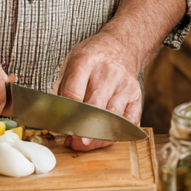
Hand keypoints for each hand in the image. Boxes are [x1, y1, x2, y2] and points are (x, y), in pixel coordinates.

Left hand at [56, 31, 142, 152]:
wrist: (120, 46)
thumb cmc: (91, 58)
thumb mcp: (70, 61)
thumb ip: (62, 87)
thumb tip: (54, 116)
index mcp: (85, 62)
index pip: (73, 93)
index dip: (66, 115)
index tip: (60, 128)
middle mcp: (107, 73)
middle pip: (95, 108)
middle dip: (83, 130)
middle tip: (74, 142)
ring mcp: (124, 84)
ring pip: (113, 119)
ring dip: (99, 136)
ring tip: (86, 143)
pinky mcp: (136, 95)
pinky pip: (129, 122)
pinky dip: (117, 134)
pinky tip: (105, 138)